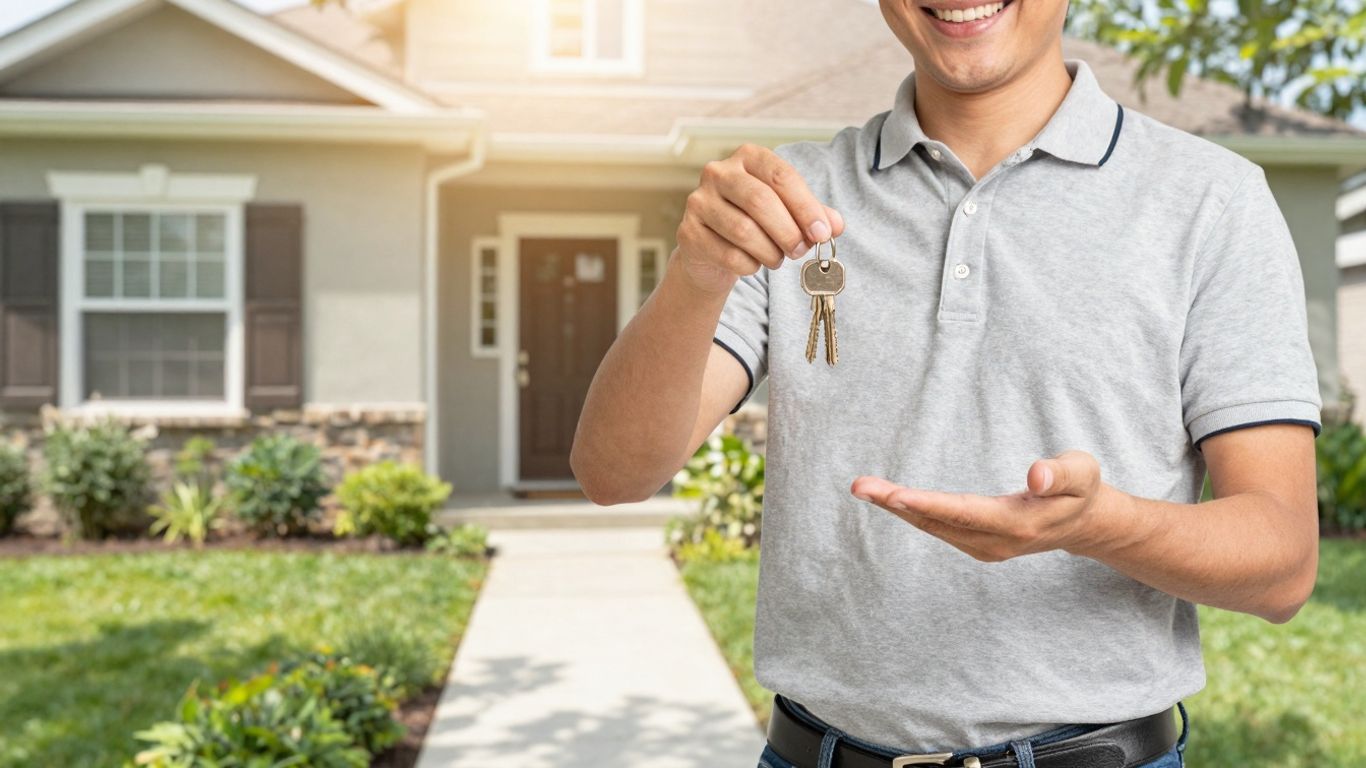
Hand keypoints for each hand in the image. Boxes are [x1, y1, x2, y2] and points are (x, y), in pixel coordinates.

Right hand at [675, 143, 845, 293]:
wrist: (713, 250)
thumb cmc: (757, 223)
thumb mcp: (789, 213)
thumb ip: (814, 215)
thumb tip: (836, 225)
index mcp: (748, 157)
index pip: (781, 176)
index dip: (805, 207)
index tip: (823, 233)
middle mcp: (718, 172)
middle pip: (760, 201)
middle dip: (788, 231)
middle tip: (801, 251)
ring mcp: (698, 201)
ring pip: (743, 231)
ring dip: (770, 252)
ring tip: (778, 259)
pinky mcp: (688, 232)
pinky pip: (728, 254)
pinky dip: (749, 265)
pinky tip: (753, 264)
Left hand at [850, 451, 1126, 561]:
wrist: (1084, 522)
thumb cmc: (1080, 489)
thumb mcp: (1082, 472)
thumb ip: (1061, 473)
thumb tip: (1036, 474)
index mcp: (1019, 524)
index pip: (965, 513)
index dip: (928, 504)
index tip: (893, 496)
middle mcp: (996, 542)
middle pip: (939, 522)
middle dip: (896, 504)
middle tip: (859, 486)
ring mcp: (984, 547)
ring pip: (932, 526)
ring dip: (896, 508)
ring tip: (862, 487)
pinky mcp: (976, 543)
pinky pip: (936, 527)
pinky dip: (911, 513)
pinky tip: (887, 499)